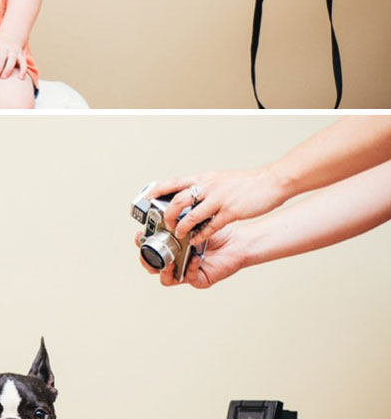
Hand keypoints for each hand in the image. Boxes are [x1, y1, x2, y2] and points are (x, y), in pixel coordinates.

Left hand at [0, 34, 26, 81]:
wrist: (11, 35)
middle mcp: (4, 48)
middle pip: (1, 59)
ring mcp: (13, 51)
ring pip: (12, 60)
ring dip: (8, 69)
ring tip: (3, 78)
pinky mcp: (20, 55)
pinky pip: (23, 62)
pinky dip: (23, 70)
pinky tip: (20, 78)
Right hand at [134, 223, 247, 289]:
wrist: (237, 241)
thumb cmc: (216, 232)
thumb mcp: (193, 221)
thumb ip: (179, 219)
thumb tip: (162, 211)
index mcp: (171, 247)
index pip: (150, 249)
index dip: (142, 244)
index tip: (140, 235)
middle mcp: (176, 261)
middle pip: (152, 267)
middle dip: (146, 261)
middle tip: (147, 251)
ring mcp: (185, 272)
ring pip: (166, 279)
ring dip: (164, 270)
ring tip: (169, 260)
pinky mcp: (199, 279)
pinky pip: (189, 278)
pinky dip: (190, 268)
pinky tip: (195, 258)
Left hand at [148, 168, 283, 244]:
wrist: (270, 182)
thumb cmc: (244, 183)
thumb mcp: (218, 179)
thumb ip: (202, 186)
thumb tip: (186, 193)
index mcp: (204, 178)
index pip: (174, 182)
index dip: (158, 190)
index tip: (147, 197)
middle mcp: (208, 186)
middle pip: (178, 200)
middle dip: (167, 215)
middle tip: (164, 224)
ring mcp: (219, 199)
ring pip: (191, 215)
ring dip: (181, 228)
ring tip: (178, 235)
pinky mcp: (231, 211)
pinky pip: (211, 226)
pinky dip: (201, 235)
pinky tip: (196, 241)